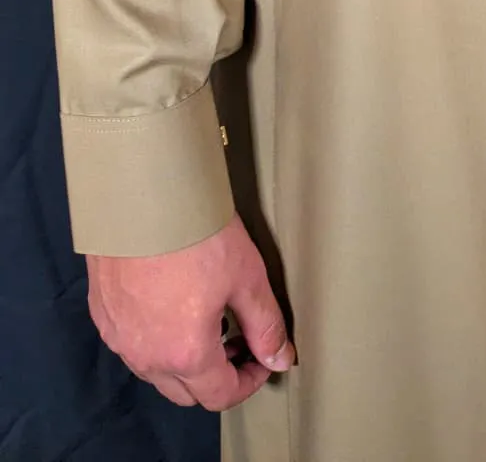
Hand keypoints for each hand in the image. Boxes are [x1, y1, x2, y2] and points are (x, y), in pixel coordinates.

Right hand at [86, 212, 295, 409]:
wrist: (142, 194)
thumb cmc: (197, 234)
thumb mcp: (247, 277)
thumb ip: (265, 325)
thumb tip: (280, 359)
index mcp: (185, 354)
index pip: (220, 395)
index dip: (248, 382)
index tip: (261, 358)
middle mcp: (146, 356)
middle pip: (186, 392)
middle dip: (217, 375)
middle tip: (239, 340)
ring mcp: (118, 336)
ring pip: (156, 371)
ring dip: (185, 360)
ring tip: (209, 319)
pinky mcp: (101, 312)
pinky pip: (132, 343)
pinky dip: (157, 338)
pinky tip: (173, 303)